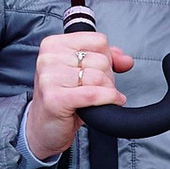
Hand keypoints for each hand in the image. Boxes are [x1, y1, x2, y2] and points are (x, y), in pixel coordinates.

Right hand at [22, 27, 133, 164]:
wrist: (43, 128)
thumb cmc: (62, 98)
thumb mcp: (81, 72)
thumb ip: (106, 59)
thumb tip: (126, 60)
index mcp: (53, 44)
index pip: (98, 40)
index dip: (107, 58)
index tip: (98, 71)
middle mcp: (48, 58)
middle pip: (101, 60)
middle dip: (107, 77)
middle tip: (97, 89)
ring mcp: (50, 78)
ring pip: (99, 77)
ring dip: (107, 90)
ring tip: (98, 98)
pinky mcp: (55, 98)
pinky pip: (94, 94)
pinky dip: (108, 99)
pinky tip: (111, 102)